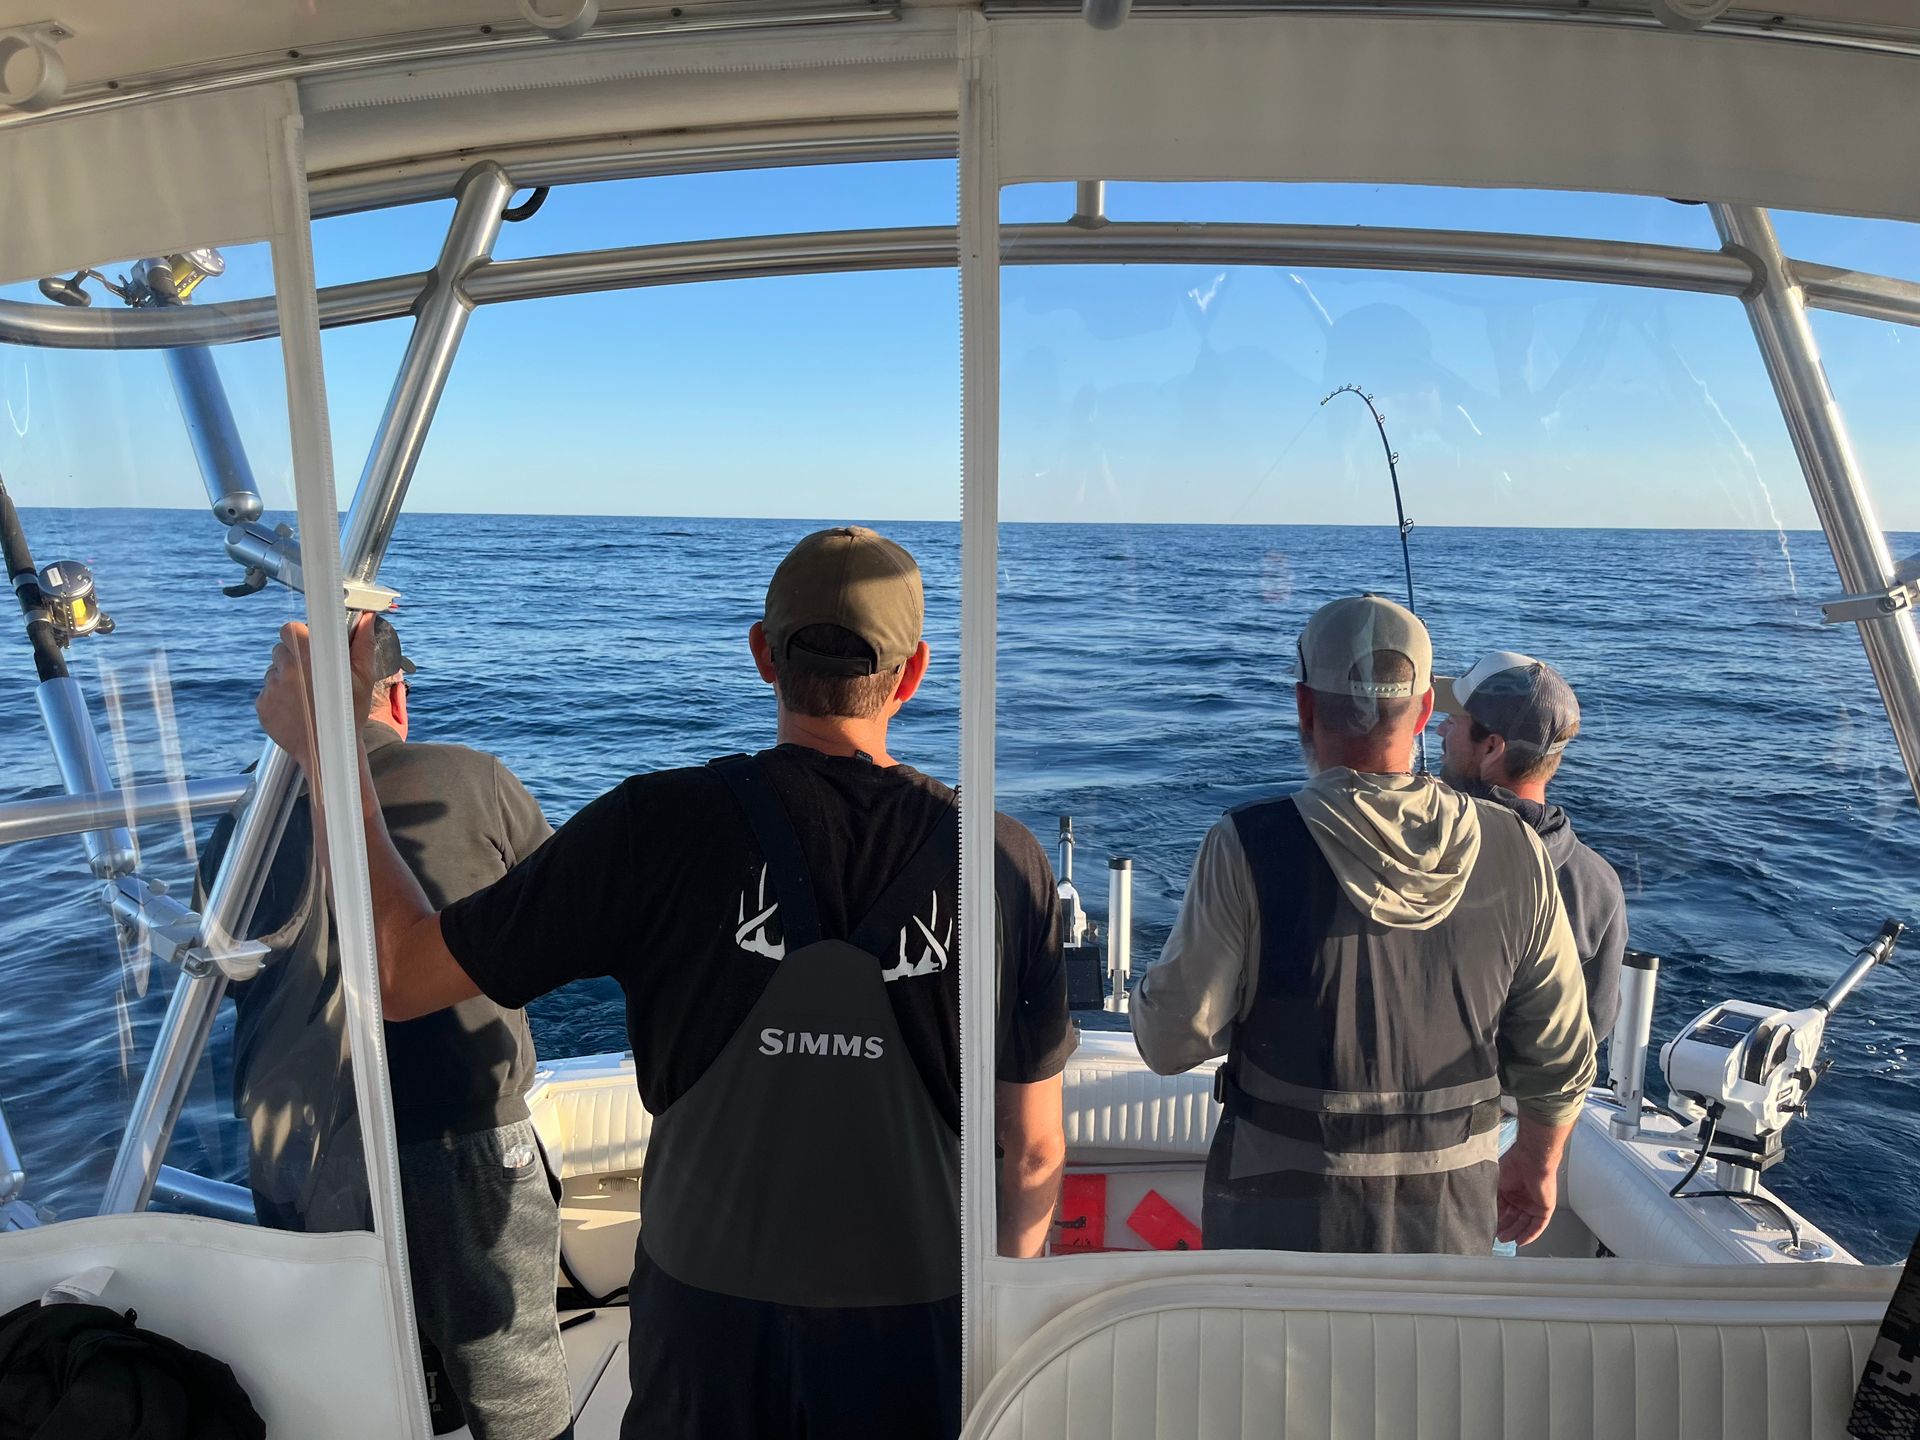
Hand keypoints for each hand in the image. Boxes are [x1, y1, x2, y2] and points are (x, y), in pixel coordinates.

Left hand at [255, 615, 378, 770]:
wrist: (330, 751)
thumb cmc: (350, 714)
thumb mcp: (364, 678)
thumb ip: (362, 644)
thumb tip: (366, 618)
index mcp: (310, 658)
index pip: (291, 629)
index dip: (300, 636)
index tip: (310, 646)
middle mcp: (286, 670)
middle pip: (280, 650)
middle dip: (293, 657)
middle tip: (311, 675)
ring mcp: (271, 689)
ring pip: (272, 671)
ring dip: (285, 677)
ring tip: (306, 696)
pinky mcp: (261, 705)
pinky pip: (266, 692)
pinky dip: (277, 697)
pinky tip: (295, 708)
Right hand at [1495, 1141, 1558, 1246]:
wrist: (1532, 1159)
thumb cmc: (1513, 1164)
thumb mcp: (1496, 1184)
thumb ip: (1492, 1198)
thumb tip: (1484, 1212)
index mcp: (1510, 1190)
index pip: (1504, 1210)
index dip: (1497, 1219)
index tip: (1489, 1227)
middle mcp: (1522, 1197)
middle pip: (1514, 1218)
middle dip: (1506, 1228)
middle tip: (1497, 1237)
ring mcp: (1534, 1203)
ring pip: (1525, 1223)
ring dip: (1516, 1233)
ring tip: (1505, 1240)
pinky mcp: (1545, 1208)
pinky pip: (1538, 1225)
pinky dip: (1529, 1234)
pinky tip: (1521, 1241)